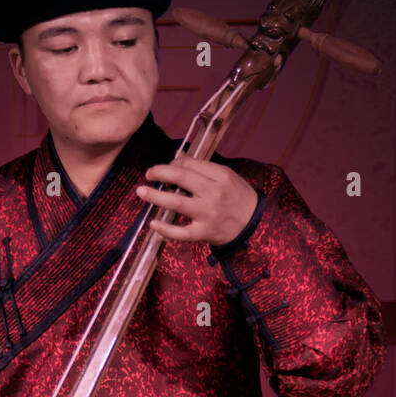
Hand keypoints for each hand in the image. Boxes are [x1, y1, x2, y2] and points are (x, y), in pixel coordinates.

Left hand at [136, 157, 257, 246]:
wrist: (254, 225)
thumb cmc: (237, 198)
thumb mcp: (227, 177)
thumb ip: (204, 170)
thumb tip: (176, 163)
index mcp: (220, 176)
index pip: (191, 165)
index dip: (173, 164)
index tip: (165, 168)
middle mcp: (213, 194)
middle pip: (182, 178)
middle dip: (161, 173)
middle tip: (149, 174)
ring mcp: (208, 214)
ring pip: (177, 203)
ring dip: (156, 196)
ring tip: (141, 191)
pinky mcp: (204, 233)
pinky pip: (181, 232)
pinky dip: (166, 229)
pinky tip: (154, 224)